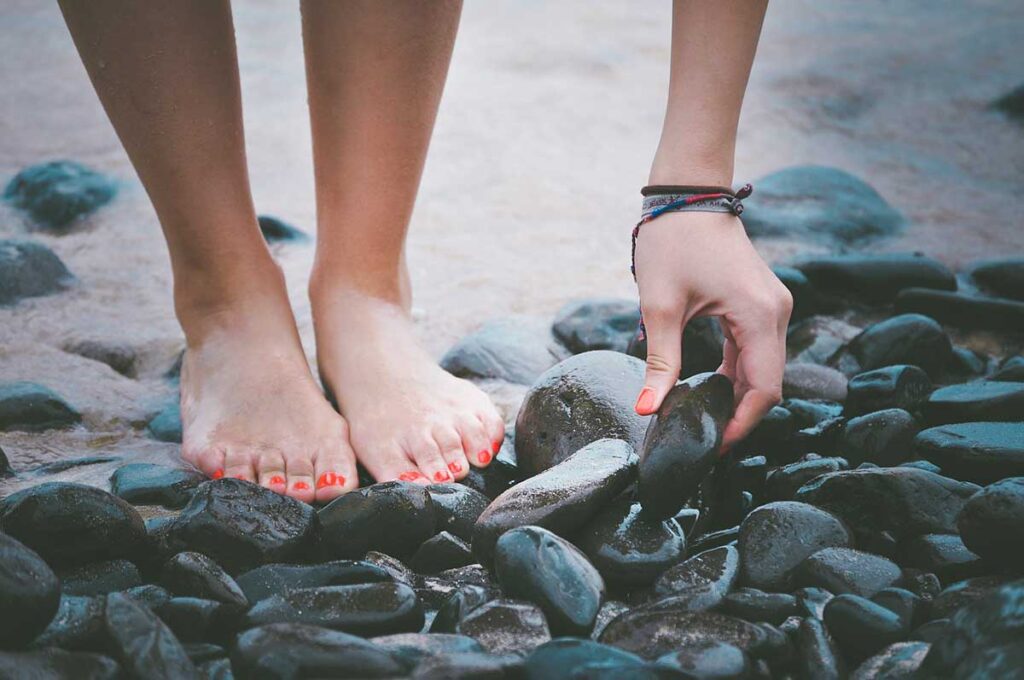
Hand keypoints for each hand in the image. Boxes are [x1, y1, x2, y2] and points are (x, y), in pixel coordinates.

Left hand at [632, 209, 792, 451]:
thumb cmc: (672, 242)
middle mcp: (776, 312)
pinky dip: (737, 373)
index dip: (741, 424)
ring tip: (705, 421)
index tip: (712, 447)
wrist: (686, 194)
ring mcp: (772, 305)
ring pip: (763, 368)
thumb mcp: (660, 308)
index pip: (764, 389)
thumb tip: (647, 410)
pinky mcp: (760, 302)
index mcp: (759, 316)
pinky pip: (755, 349)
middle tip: (704, 441)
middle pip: (768, 383)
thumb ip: (660, 363)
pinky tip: (712, 391)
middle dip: (739, 415)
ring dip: (738, 396)